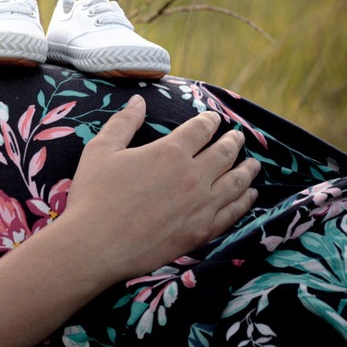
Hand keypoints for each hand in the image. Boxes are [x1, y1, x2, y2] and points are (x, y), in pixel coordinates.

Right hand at [55, 94, 259, 285]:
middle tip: (238, 137)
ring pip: (236, 182)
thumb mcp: (101, 150)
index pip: (201, 129)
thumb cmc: (93, 195)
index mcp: (170, 152)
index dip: (209, 121)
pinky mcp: (201, 232)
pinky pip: (232, 213)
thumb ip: (123, 122)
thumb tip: (138, 100)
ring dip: (247, 170)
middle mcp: (193, 176)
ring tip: (254, 164)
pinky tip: (249, 196)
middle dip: (233, 141)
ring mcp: (201, 206)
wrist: (95, 246)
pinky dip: (245, 202)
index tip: (213, 119)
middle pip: (224, 153)